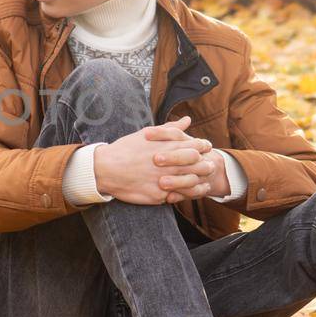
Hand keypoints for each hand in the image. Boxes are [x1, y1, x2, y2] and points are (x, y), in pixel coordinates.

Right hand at [93, 116, 218, 204]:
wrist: (106, 169)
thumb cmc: (126, 149)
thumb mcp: (148, 134)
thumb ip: (170, 128)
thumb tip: (187, 120)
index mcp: (167, 147)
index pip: (195, 146)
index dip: (203, 147)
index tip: (206, 148)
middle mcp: (168, 164)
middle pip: (198, 165)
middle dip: (206, 165)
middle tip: (209, 166)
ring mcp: (164, 180)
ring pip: (191, 182)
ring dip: (200, 181)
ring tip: (204, 181)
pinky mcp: (158, 195)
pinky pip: (179, 196)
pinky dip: (188, 194)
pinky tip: (191, 192)